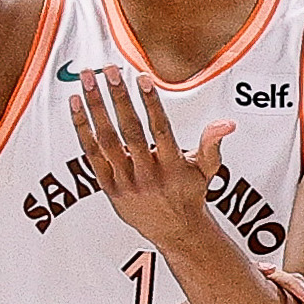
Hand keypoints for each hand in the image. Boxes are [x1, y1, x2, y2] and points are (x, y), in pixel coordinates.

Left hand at [68, 68, 232, 258]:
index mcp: (172, 166)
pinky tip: (76, 104)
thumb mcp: (207, 170)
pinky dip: (82, 129)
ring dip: (95, 107)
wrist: (175, 232)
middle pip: (130, 132)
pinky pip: (92, 155)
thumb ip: (212, 143)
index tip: (142, 77)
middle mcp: (148, 174)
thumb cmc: (189, 194)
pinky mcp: (109, 188)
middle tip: (109, 70)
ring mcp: (126, 182)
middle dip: (118, 98)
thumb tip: (227, 124)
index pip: (160, 130)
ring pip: (107, 141)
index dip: (151, 103)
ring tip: (87, 79)